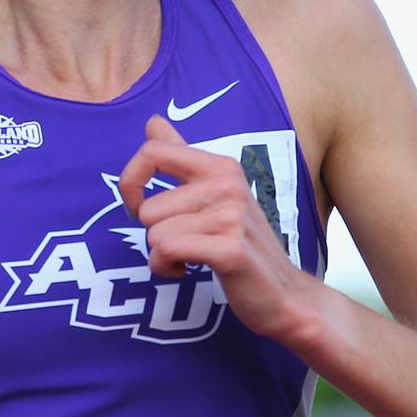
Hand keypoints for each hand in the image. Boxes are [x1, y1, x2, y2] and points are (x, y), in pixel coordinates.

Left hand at [118, 115, 313, 343]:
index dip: (131, 182)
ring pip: (155, 234)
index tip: (139, 206)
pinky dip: (166, 268)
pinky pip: (166, 251)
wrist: (286, 294)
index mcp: (221, 166)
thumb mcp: (215, 193)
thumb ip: (182, 156)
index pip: (153, 151)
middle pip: (148, 209)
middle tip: (186, 244)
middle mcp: (228, 184)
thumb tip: (153, 121)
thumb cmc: (242, 244)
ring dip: (163, 255)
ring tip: (192, 257)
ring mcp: (231, 216)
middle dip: (156, 235)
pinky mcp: (230, 249)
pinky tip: (188, 270)